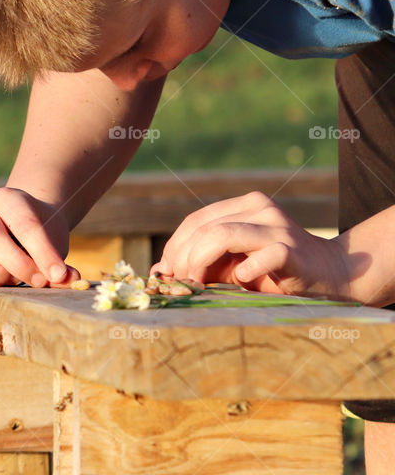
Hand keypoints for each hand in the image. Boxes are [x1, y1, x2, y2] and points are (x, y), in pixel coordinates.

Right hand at [0, 187, 75, 287]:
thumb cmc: (41, 232)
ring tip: (21, 280)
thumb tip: (71, 280)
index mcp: (6, 198)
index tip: (59, 274)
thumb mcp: (53, 239)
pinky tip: (8, 283)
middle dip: (19, 265)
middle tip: (41, 281)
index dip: (43, 253)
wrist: (21, 224)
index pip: (24, 225)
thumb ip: (59, 261)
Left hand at [150, 191, 354, 301]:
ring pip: (222, 235)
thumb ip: (201, 264)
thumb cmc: (275, 273)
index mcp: (244, 205)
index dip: (175, 247)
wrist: (332, 276)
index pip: (195, 221)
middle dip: (183, 258)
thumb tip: (158, 271)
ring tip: (197, 285)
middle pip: (203, 228)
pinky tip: (241, 280)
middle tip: (179, 284)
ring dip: (200, 262)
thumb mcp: (232, 265)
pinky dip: (245, 270)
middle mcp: (260, 208)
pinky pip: (262, 255)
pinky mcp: (293, 248)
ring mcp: (277, 226)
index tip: (168, 273)